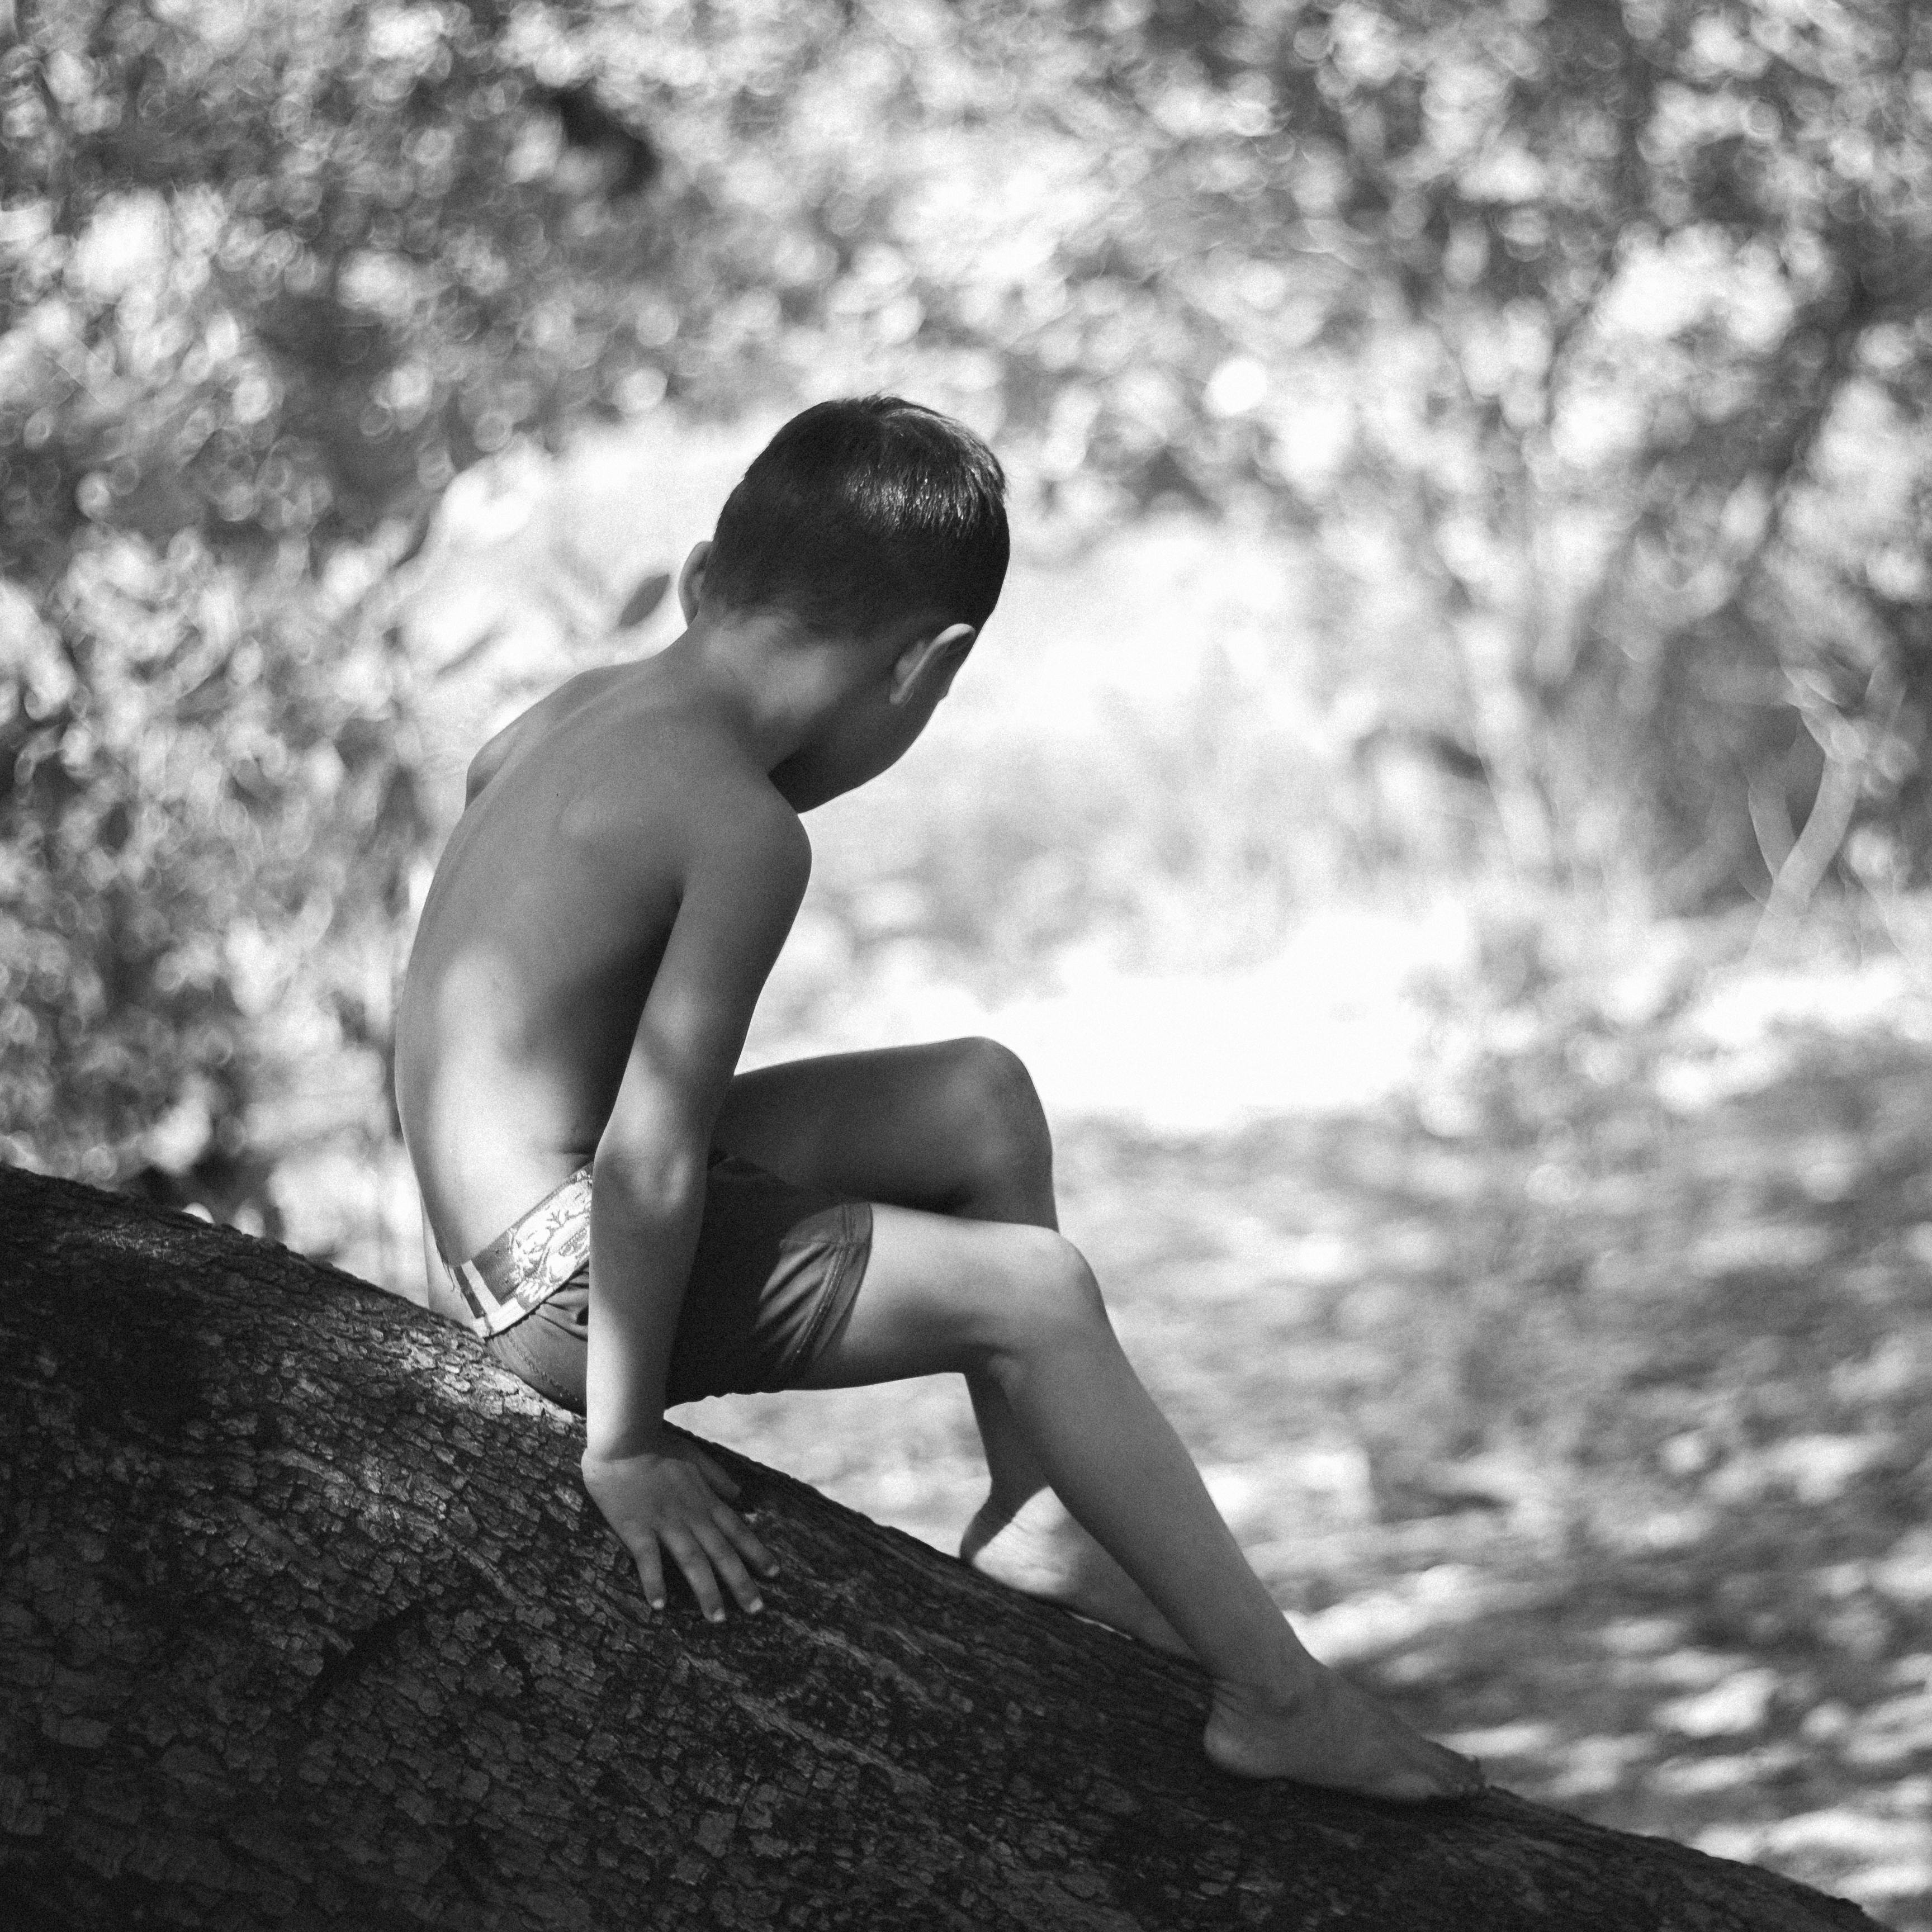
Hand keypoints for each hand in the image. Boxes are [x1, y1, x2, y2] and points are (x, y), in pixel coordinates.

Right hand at [581, 1437, 778, 1621]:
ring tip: (718, 1618)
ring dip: (706, 1591)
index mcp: (704, 1499)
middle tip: (757, 1610)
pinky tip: (660, 1607)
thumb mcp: (695, 1455)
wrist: (624, 1437)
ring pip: (692, 1561)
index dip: (757, 1553)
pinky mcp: (637, 1528)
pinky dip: (655, 1583)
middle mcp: (691, 1515)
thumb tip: (739, 1495)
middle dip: (741, 1582)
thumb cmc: (657, 1444)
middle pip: (722, 1553)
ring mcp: (665, 1522)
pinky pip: (648, 1560)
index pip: (738, 1531)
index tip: (774, 1574)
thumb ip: (717, 1477)